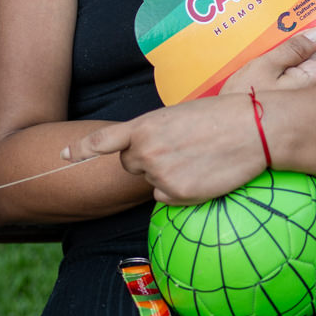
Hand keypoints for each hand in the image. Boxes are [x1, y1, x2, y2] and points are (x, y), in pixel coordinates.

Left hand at [68, 94, 264, 204]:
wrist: (253, 129)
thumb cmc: (221, 116)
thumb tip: (148, 156)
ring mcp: (160, 174)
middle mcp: (146, 151)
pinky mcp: (177, 193)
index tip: (62, 155)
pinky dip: (180, 192)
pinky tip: (202, 174)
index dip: (80, 150)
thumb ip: (155, 134)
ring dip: (167, 175)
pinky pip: (167, 199)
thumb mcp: (178, 116)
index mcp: (144, 126)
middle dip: (145, 161)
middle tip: (178, 149)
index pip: (104, 141)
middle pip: (130, 165)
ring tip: (197, 158)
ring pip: (151, 183)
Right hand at [225, 23, 315, 95]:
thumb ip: (293, 48)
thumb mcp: (265, 65)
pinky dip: (306, 59)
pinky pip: (305, 74)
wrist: (232, 130)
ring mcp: (303, 95)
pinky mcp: (292, 98)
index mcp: (314, 82)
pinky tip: (292, 47)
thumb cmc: (246, 98)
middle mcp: (314, 90)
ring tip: (310, 28)